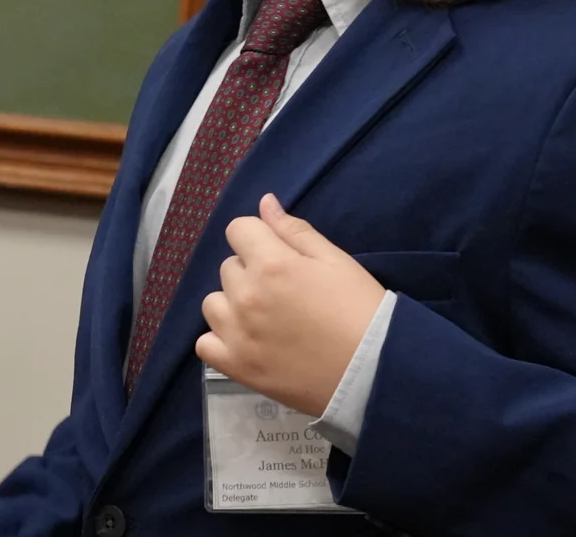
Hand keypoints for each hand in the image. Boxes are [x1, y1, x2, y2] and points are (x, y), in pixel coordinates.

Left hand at [196, 193, 385, 416]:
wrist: (371, 371)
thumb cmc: (359, 309)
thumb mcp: (335, 260)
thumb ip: (294, 230)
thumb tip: (264, 203)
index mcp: (271, 264)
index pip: (238, 229)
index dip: (259, 237)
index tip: (279, 255)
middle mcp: (246, 296)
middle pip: (229, 267)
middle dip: (251, 271)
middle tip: (284, 291)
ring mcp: (236, 334)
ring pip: (213, 302)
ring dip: (233, 304)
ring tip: (264, 318)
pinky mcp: (235, 367)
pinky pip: (204, 344)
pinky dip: (220, 339)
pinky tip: (246, 341)